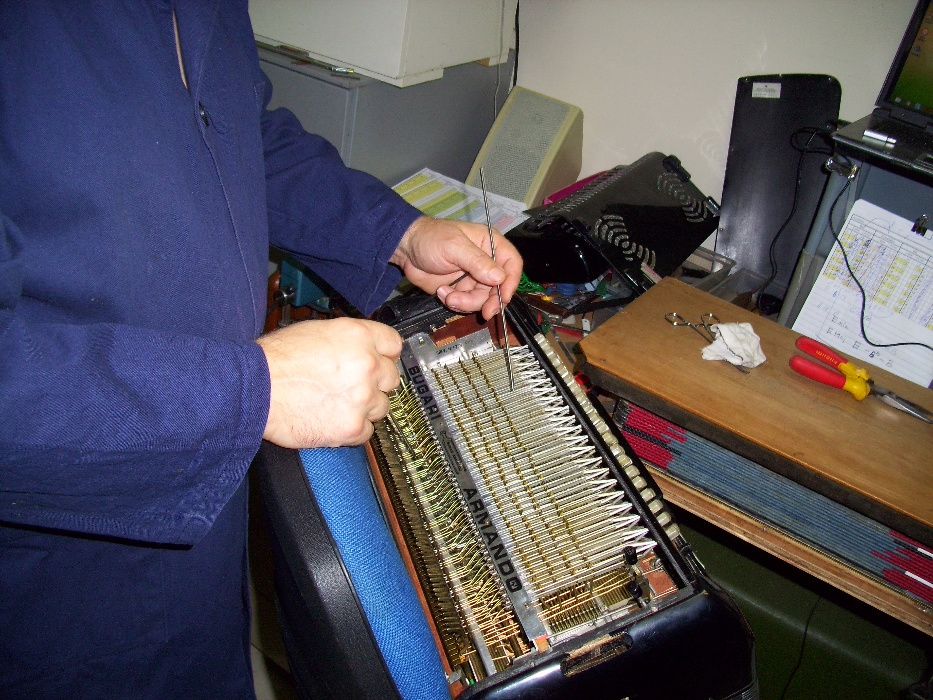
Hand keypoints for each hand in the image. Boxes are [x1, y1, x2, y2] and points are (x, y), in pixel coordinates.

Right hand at [257, 318, 401, 447]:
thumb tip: (360, 350)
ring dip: (365, 407)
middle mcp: (367, 365)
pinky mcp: (353, 426)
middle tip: (353, 387)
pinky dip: (353, 429)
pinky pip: (367, 431)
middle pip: (391, 378)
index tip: (380, 363)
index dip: (384, 355)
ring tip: (338, 405)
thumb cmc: (275, 360)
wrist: (254, 389)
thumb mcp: (316, 332)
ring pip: (382, 406)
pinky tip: (333, 420)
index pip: (394, 345)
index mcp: (358, 336)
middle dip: (375, 383)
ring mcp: (363, 397)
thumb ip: (347, 341)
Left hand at [390, 216, 522, 320]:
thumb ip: (477, 262)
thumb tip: (500, 278)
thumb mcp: (454, 247)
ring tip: (448, 295)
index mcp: (490, 244)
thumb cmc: (430, 238)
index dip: (510, 282)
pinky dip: (455, 303)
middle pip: (499, 288)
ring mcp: (474, 278)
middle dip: (487, 300)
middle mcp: (486, 263)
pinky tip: (442, 292)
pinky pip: (467, 304)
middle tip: (482, 312)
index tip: (502, 298)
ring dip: (467, 302)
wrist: (405, 249)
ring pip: (482, 300)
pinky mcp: (461, 290)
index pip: (512, 264)